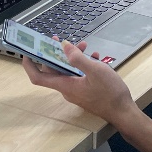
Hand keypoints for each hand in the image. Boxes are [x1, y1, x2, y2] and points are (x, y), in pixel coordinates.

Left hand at [23, 41, 137, 123]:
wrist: (123, 112)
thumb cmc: (110, 93)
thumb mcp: (96, 71)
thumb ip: (79, 58)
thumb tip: (64, 46)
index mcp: (65, 85)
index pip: (38, 77)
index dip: (29, 65)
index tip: (27, 51)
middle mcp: (67, 89)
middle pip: (54, 70)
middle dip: (56, 53)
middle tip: (60, 40)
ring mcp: (76, 91)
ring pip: (68, 71)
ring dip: (73, 57)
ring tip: (84, 45)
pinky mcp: (85, 91)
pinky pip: (78, 75)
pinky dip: (83, 65)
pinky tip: (96, 57)